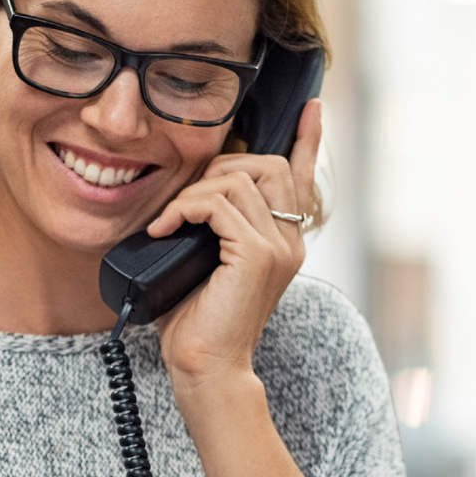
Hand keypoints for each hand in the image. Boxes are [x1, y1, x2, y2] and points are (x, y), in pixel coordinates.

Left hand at [148, 99, 320, 389]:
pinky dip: (184, 208)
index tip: (310, 108)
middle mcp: (289, 240)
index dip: (307, 140)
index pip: (301, 178)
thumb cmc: (198, 323)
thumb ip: (213, 230)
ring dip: (194, 192)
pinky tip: (165, 230)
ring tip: (169, 222)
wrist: (206, 369)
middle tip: (185, 200)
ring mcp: (277, 247)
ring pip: (239, 179)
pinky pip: (218, 203)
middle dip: (221, 166)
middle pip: (268, 164)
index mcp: (283, 241)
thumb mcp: (205, 264)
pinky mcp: (257, 255)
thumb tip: (188, 200)